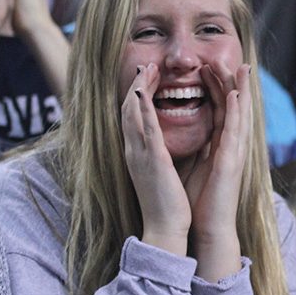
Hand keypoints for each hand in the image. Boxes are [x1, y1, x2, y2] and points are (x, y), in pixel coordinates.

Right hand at [121, 63, 190, 254]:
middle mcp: (134, 151)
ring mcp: (140, 155)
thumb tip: (164, 142)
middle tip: (145, 65)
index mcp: (139, 154)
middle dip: (136, 85)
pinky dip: (142, 108)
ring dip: (138, 87)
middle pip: (129, 110)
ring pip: (132, 114)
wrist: (165, 230)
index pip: (134, 118)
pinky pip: (146, 129)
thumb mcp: (162, 172)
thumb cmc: (166, 204)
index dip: (137, 96)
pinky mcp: (152, 160)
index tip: (146, 78)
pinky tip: (143, 90)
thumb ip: (160, 154)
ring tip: (145, 68)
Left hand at [181, 63, 252, 279]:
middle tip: (223, 57)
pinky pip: (234, 132)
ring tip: (237, 66)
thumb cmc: (200, 201)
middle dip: (229, 81)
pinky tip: (235, 95)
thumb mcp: (197, 166)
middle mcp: (231, 147)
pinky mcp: (231, 163)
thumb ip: (197, 147)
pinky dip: (236, 112)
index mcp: (220, 146)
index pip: (220, 110)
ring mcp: (235, 154)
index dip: (216, 87)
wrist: (208, 228)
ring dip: (239, 90)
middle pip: (232, 107)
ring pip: (239, 114)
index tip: (208, 67)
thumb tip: (191, 134)